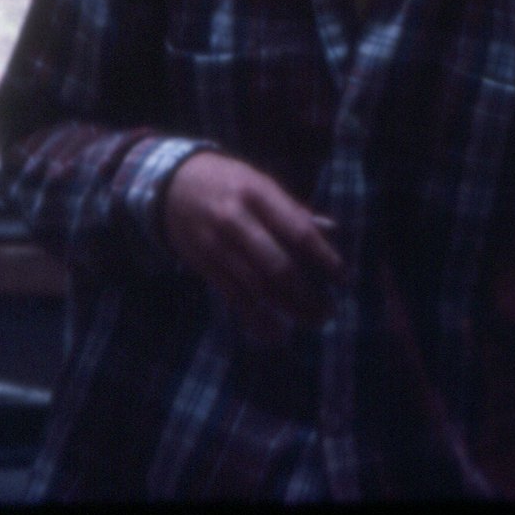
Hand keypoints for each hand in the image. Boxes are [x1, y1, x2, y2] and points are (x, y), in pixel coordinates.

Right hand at [158, 149, 340, 340]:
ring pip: (256, 287)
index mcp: (259, 194)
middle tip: (328, 310)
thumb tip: (332, 231)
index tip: (343, 279)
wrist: (171, 185)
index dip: (324, 258)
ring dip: (286, 309)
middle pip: (277, 265)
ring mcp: (217, 246)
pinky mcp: (203, 265)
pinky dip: (255, 318)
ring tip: (311, 321)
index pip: (298, 231)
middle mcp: (236, 221)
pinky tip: (273, 332)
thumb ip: (294, 210)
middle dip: (306, 293)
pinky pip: (232, 297)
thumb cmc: (229, 182)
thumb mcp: (261, 182)